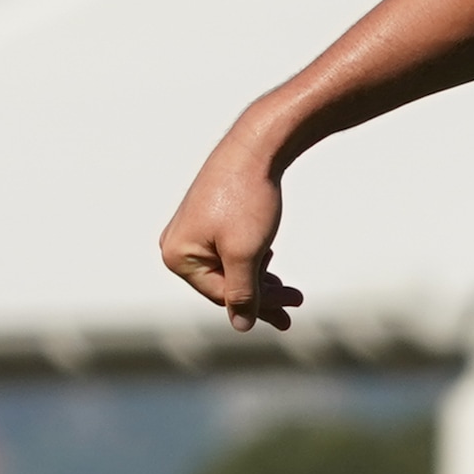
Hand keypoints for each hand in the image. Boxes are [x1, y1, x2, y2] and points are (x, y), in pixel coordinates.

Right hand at [158, 136, 303, 332]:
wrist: (254, 147)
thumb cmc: (246, 199)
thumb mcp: (245, 253)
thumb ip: (243, 293)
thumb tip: (240, 326)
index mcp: (178, 256)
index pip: (220, 295)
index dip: (258, 306)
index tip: (290, 312)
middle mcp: (177, 244)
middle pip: (225, 283)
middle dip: (263, 295)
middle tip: (296, 303)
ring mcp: (191, 231)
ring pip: (231, 268)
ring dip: (262, 280)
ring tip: (292, 291)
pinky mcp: (208, 219)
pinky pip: (230, 250)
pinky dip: (253, 259)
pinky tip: (270, 259)